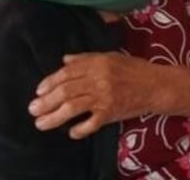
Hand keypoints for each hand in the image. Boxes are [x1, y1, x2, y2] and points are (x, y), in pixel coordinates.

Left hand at [30, 53, 158, 139]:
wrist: (156, 85)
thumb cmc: (133, 68)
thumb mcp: (109, 57)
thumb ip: (85, 58)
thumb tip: (64, 61)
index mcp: (96, 64)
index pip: (67, 73)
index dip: (50, 82)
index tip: (38, 91)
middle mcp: (98, 79)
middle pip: (66, 91)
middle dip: (46, 101)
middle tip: (33, 109)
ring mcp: (104, 97)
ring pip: (73, 107)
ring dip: (54, 117)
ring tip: (41, 123)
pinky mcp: (111, 113)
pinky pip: (91, 123)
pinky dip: (80, 129)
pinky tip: (71, 132)